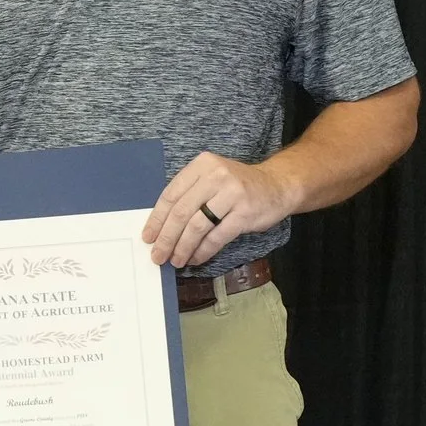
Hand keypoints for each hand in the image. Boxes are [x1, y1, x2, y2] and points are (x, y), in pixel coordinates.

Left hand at [144, 150, 293, 268]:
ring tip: (176, 260)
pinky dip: (203, 251)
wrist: (278, 185)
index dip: (157, 219)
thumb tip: (160, 228)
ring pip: (197, 226)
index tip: (148, 237)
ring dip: (183, 247)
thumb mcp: (210, 179)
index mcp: (202, 165)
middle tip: (158, 255)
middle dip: (166, 238)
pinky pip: (217, 237)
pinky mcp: (245, 212)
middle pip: (181, 212)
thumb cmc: (237, 187)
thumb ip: (188, 196)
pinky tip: (195, 258)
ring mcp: (232, 194)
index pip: (171, 195)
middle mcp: (216, 176)